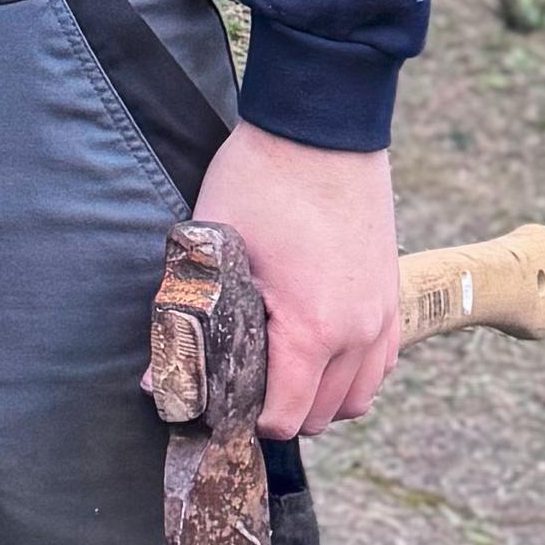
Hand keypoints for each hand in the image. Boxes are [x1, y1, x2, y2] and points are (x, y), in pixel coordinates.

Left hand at [192, 120, 399, 431]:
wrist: (321, 126)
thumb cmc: (260, 182)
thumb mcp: (213, 250)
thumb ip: (186, 319)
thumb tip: (153, 377)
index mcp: (312, 331)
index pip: (282, 417)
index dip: (242, 418)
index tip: (213, 398)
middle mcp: (359, 334)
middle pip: (320, 416)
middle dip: (277, 410)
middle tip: (238, 381)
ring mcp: (382, 315)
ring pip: (357, 396)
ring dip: (318, 396)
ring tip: (276, 368)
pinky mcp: (391, 294)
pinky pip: (381, 363)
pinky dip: (351, 371)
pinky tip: (315, 349)